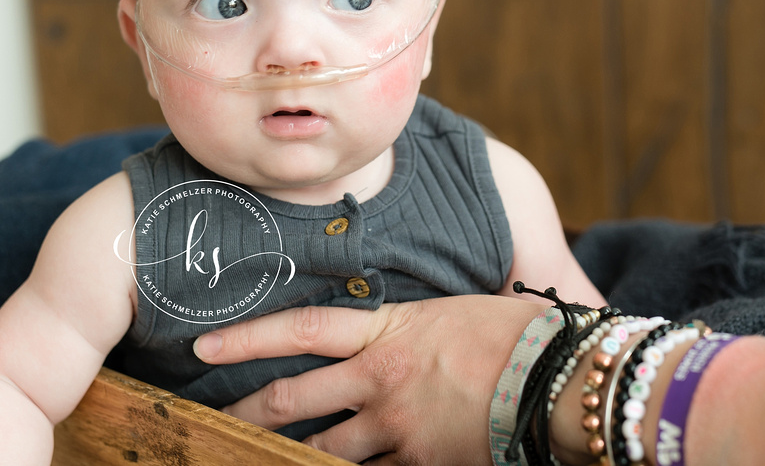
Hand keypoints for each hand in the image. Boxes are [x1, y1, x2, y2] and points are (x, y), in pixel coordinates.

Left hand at [194, 295, 547, 464]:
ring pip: (323, 450)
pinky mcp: (421, 464)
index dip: (248, 338)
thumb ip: (415, 328)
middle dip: (247, 415)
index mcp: (389, 331)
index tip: (205, 347)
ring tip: (260, 461)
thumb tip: (396, 337)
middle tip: (213, 425)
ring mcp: (397, 428)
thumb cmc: (518, 333)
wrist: (559, 376)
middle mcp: (381, 380)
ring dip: (290, 456)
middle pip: (294, 400)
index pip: (303, 330)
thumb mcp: (456, 314)